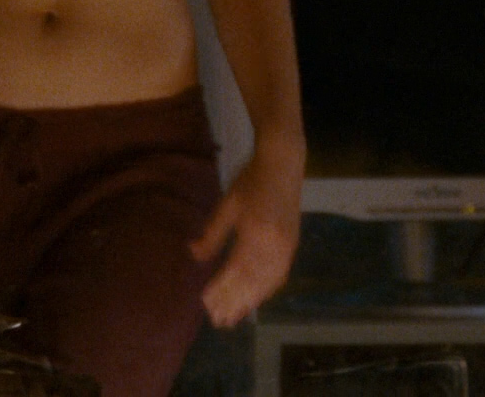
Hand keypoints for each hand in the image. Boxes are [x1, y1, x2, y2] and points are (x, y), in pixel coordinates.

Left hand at [189, 152, 301, 326]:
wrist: (283, 165)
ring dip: (250, 301)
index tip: (205, 303)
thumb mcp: (227, 205)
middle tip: (218, 320)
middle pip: (252, 282)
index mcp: (255, 234)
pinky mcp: (292, 246)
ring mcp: (286, 247)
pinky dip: (267, 290)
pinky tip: (257, 299)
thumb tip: (193, 255)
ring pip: (267, 283)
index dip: (221, 289)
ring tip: (235, 317)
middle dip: (234, 302)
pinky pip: (279, 275)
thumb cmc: (251, 182)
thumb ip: (212, 234)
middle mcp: (274, 246)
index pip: (236, 270)